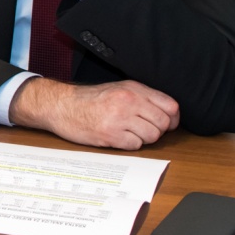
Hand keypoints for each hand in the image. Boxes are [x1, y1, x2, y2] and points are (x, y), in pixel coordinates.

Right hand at [10, 77, 179, 149]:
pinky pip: (136, 145)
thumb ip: (143, 97)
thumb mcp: (118, 89)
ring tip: (129, 132)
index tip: (166, 123)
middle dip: (157, 130)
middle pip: (164, 123)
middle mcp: (129, 102)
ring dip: (143, 138)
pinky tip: (118, 137)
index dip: (172, 118)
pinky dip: (130, 144)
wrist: (61, 106)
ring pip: (152, 136)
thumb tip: (169, 113)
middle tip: (144, 128)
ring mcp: (120, 119)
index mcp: (133, 89)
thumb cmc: (89, 99)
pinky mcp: (110, 135)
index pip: (171, 106)